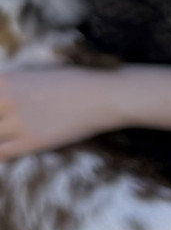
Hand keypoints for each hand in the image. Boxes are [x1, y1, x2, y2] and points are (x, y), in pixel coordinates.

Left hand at [0, 67, 123, 157]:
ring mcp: (18, 121)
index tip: (2, 116)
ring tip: (11, 136)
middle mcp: (6, 99)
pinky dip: (1, 154)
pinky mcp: (32, 141)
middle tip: (7, 127)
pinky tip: (10, 149)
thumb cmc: (75, 82)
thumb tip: (4, 100)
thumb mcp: (35, 75)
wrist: (102, 96)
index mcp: (6, 79)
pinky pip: (2, 153)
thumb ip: (14, 87)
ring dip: (1, 135)